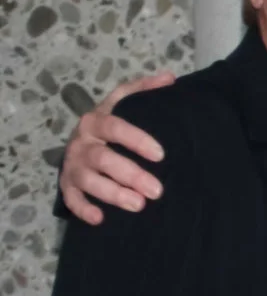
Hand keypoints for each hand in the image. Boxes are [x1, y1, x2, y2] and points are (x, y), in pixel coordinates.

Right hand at [59, 71, 174, 223]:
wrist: (82, 140)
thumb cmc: (111, 123)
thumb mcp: (124, 103)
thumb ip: (144, 90)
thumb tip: (170, 77)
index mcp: (96, 121)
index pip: (115, 127)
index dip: (136, 139)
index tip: (160, 154)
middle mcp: (81, 142)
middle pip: (103, 159)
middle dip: (130, 175)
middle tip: (157, 190)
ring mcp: (73, 165)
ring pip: (88, 180)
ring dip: (112, 194)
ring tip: (138, 205)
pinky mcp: (66, 184)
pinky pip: (71, 198)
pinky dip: (83, 209)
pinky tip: (100, 218)